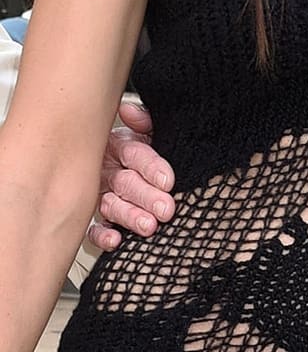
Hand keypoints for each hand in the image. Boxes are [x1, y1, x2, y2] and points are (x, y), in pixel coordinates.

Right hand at [87, 99, 174, 249]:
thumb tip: (130, 111)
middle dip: (148, 197)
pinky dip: (102, 235)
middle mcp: (108, 169)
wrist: (118, 152)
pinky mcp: (95, 214)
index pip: (136, 154)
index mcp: (121, 145)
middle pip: (127, 182)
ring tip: (149, 226)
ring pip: (112, 205)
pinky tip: (115, 240)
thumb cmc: (140, 139)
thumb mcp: (147, 125)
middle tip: (166, 208)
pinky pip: (95, 227)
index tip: (168, 180)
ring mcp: (100, 192)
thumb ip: (143, 119)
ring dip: (130, 217)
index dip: (152, 167)